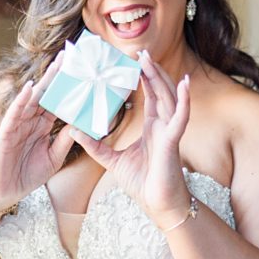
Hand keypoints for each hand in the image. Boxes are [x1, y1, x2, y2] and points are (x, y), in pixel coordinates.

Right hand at [0, 52, 75, 212]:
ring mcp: (17, 125)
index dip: (67, 88)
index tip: (79, 72)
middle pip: (45, 94)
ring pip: (32, 99)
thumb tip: (82, 125)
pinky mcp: (6, 133)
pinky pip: (15, 113)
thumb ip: (65, 141)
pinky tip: (30, 88)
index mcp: (42, 125)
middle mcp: (30, 121)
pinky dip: (21, 100)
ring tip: (55, 65)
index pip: (57, 102)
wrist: (5, 193)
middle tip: (68, 56)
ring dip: (44, 82)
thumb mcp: (54, 158)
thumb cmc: (27, 175)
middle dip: (56, 76)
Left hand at [71, 50, 192, 228]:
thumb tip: (75, 131)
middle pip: (160, 90)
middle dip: (151, 70)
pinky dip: (183, 101)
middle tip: (141, 51)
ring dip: (161, 77)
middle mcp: (163, 125)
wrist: (159, 207)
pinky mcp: (172, 142)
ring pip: (168, 98)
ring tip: (150, 60)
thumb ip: (96, 147)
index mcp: (153, 127)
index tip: (134, 61)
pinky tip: (183, 84)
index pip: (150, 96)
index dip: (144, 77)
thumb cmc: (143, 184)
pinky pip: (180, 118)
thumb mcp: (113, 161)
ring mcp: (169, 132)